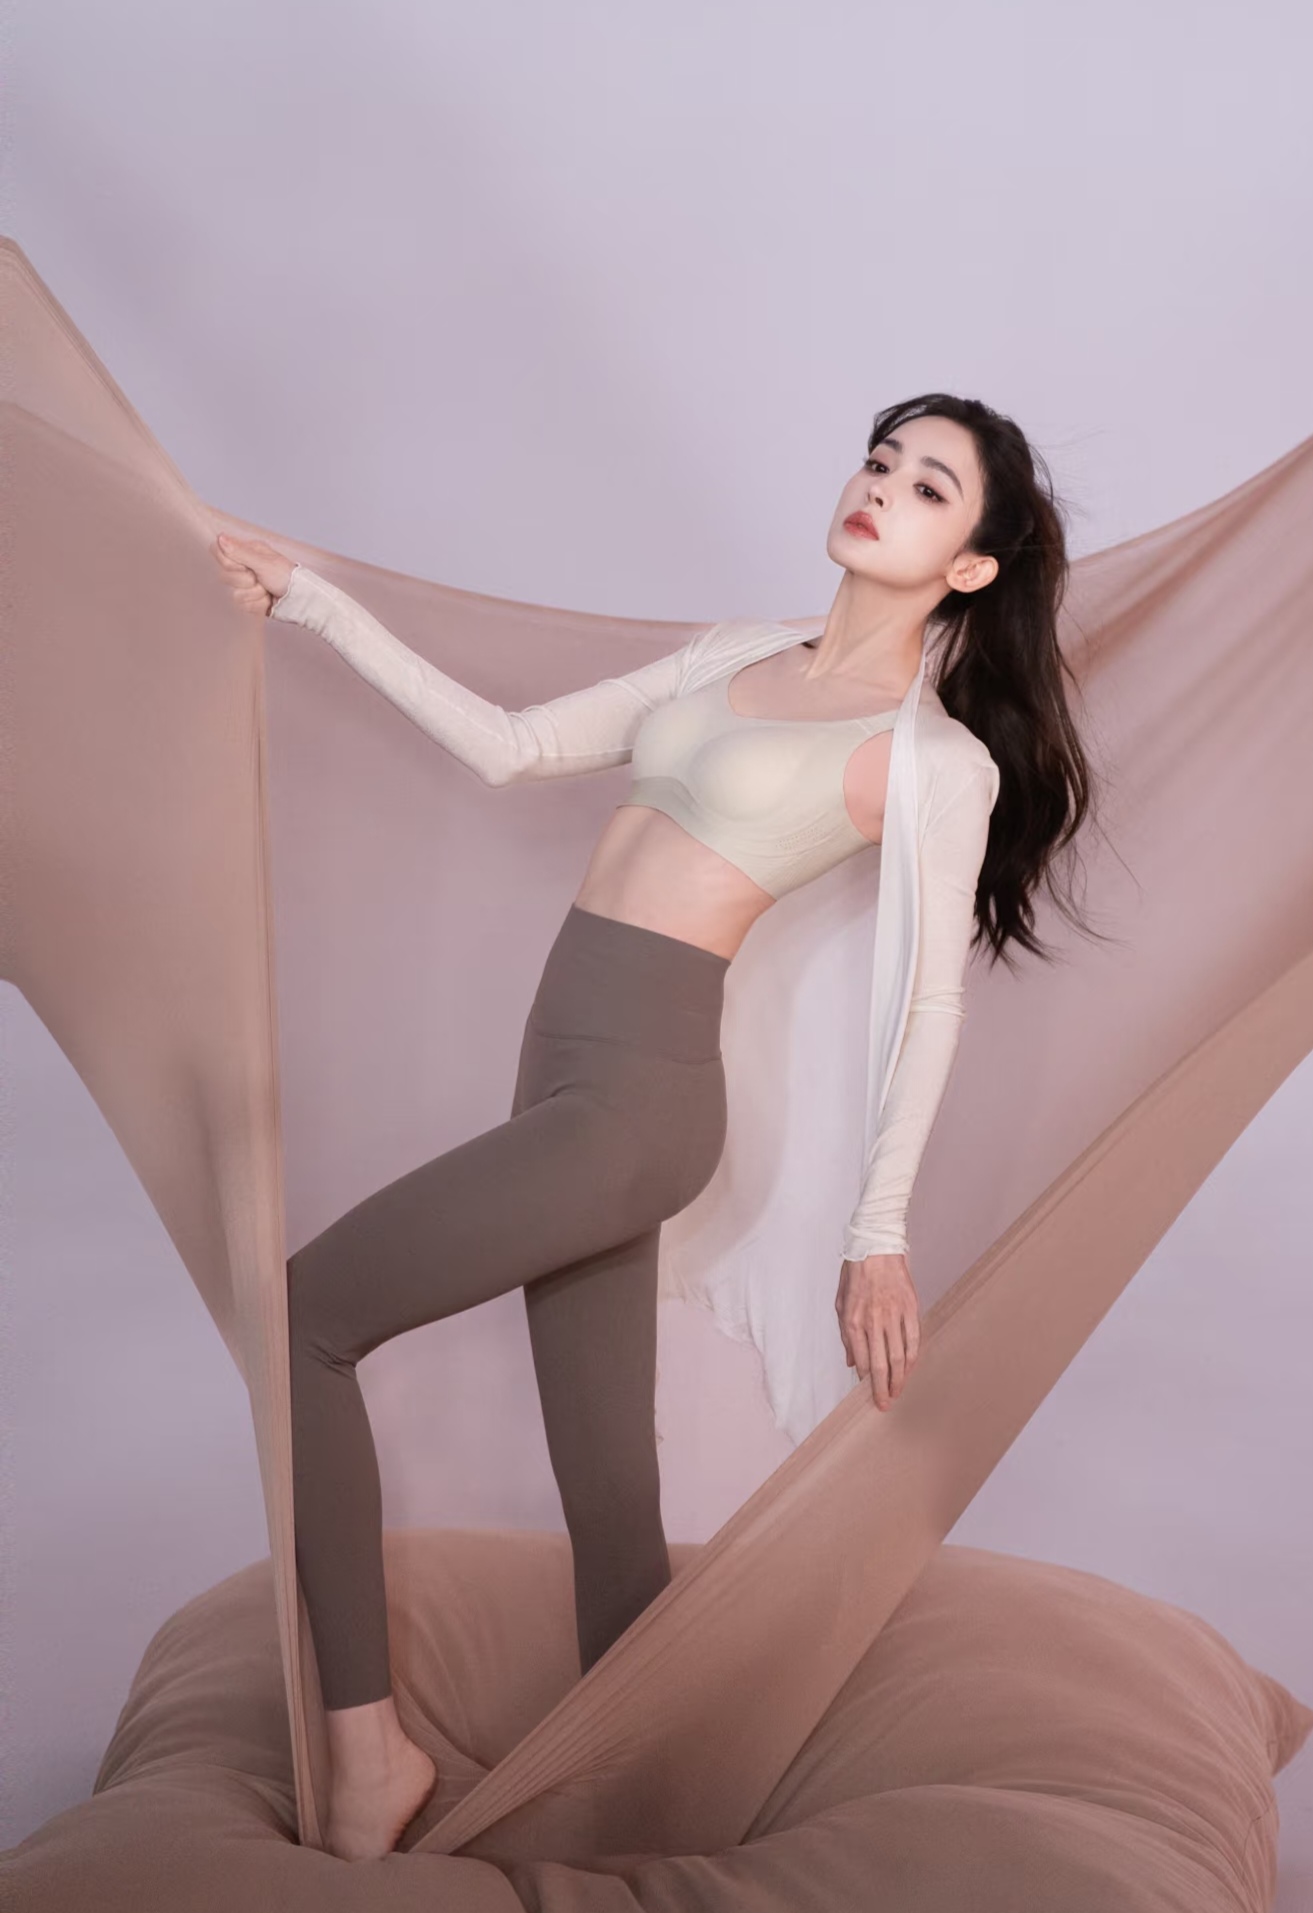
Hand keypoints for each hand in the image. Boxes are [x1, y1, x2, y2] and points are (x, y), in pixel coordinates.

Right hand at [212, 533, 294, 615]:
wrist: (301, 600)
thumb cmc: (288, 577)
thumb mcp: (264, 562)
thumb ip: (240, 552)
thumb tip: (220, 537)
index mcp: (247, 552)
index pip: (219, 551)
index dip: (227, 561)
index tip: (242, 565)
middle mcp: (244, 567)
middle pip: (224, 576)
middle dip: (245, 580)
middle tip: (261, 578)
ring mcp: (246, 585)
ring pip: (234, 594)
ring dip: (255, 594)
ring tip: (268, 590)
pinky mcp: (250, 601)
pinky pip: (243, 606)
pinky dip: (258, 604)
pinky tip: (268, 600)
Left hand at [835, 1252, 920, 1410]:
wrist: (876, 1246)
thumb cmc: (855, 1272)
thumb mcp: (840, 1301)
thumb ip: (844, 1334)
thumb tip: (849, 1361)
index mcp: (853, 1320)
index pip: (860, 1359)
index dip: (865, 1380)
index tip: (867, 1392)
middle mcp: (873, 1320)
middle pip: (880, 1363)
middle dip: (882, 1388)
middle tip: (884, 1404)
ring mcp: (893, 1315)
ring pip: (899, 1355)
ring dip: (899, 1378)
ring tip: (897, 1392)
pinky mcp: (910, 1308)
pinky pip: (913, 1339)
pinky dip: (912, 1358)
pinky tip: (910, 1369)